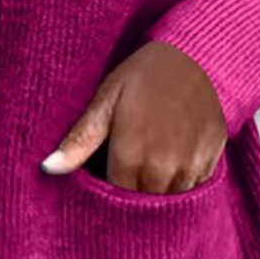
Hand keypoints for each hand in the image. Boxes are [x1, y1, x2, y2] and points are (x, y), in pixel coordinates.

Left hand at [41, 42, 227, 193]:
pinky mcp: (212, 161)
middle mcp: (162, 169)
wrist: (197, 55)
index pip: (116, 197)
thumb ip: (80, 139)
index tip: (108, 172)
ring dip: (159, 187)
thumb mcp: (106, 99)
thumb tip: (47, 168)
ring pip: (170, 199)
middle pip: (142, 203)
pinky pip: (194, 187)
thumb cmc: (145, 74)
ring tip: (153, 157)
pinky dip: (183, 178)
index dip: (110, 186)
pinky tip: (176, 152)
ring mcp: (191, 167)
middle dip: (133, 189)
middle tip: (130, 163)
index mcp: (131, 156)